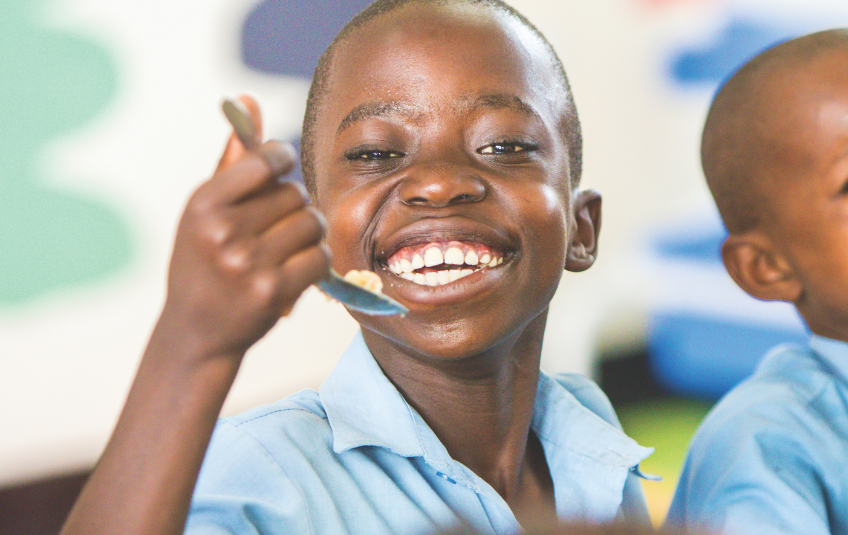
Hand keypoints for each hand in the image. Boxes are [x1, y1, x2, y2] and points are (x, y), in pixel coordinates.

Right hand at [161, 95, 329, 358]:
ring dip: (309, 233)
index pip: (264, 160)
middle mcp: (223, 234)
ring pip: (312, 224)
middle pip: (295, 195)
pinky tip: (297, 267)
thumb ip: (231, 160)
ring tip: (289, 245)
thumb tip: (248, 100)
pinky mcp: (274, 293)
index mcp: (203, 206)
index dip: (281, 159)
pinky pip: (320, 258)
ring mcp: (249, 266)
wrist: (196, 333)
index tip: (280, 166)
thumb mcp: (203, 211)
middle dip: (294, 205)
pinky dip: (315, 261)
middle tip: (280, 221)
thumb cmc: (201, 263)